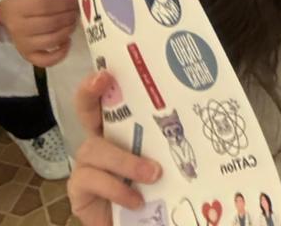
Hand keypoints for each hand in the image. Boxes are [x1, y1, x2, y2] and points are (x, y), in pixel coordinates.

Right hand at [0, 0, 79, 67]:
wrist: (6, 14)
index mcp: (18, 6)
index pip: (46, 5)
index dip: (64, 2)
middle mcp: (18, 27)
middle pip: (51, 23)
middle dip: (69, 16)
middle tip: (77, 10)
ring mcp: (22, 44)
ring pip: (51, 41)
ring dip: (67, 31)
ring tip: (73, 22)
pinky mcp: (26, 55)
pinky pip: (45, 61)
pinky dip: (59, 55)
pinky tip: (67, 42)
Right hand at [68, 71, 162, 224]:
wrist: (143, 225)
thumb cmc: (159, 195)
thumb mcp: (170, 165)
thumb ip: (173, 145)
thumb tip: (202, 119)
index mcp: (123, 131)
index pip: (110, 98)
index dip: (103, 80)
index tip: (108, 69)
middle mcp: (101, 142)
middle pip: (85, 110)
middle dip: (89, 92)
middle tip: (103, 80)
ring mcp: (86, 166)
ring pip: (93, 149)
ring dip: (125, 160)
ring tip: (153, 173)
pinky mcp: (79, 191)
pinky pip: (90, 180)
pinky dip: (116, 189)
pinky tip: (136, 200)